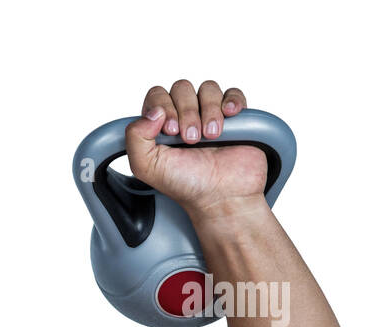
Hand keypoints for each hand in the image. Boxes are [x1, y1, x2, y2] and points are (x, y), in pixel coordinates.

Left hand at [124, 80, 268, 219]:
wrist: (221, 195)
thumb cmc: (185, 184)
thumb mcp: (147, 166)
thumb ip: (135, 137)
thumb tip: (153, 112)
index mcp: (160, 125)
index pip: (157, 95)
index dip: (163, 107)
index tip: (171, 132)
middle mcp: (183, 116)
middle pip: (182, 88)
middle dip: (186, 112)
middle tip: (190, 139)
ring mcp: (209, 114)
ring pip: (207, 88)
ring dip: (209, 111)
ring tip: (210, 137)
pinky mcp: (234, 116)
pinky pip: (232, 93)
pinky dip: (231, 101)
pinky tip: (229, 117)